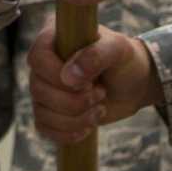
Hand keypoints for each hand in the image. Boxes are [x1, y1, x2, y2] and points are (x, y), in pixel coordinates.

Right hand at [27, 17, 161, 143]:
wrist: (134, 84)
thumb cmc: (125, 60)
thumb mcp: (119, 50)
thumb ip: (96, 55)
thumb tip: (68, 77)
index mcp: (55, 38)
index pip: (37, 57)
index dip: (57, 75)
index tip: (88, 82)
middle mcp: (44, 62)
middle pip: (38, 88)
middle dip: (73, 100)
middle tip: (101, 93)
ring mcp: (45, 88)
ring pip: (41, 112)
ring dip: (74, 119)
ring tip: (100, 109)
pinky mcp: (50, 111)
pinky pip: (44, 128)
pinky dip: (67, 132)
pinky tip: (88, 126)